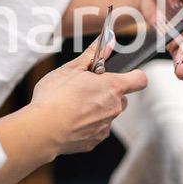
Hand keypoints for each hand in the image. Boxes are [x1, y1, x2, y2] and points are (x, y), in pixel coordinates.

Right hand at [28, 38, 147, 155]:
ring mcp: (105, 126)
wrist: (42, 129)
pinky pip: (96, 130)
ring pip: (107, 114)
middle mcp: (114, 108)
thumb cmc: (54, 97)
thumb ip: (93, 55)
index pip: (139, 80)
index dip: (135, 76)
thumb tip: (107, 43)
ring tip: (73, 106)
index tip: (127, 74)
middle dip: (108, 93)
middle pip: (121, 98)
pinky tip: (70, 120)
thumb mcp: (71, 68)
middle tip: (86, 89)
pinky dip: (87, 125)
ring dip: (96, 109)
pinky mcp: (94, 140)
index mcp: (112, 87)